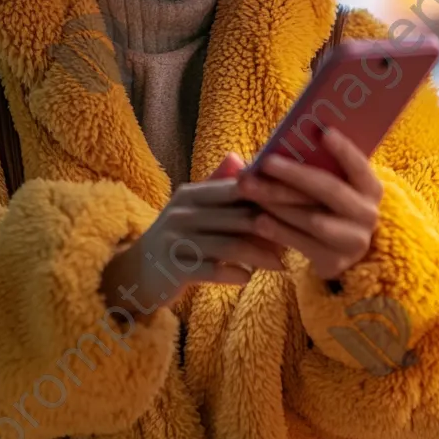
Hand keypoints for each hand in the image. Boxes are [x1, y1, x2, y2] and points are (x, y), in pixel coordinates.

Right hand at [100, 155, 287, 318]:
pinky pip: (212, 270)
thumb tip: (245, 161)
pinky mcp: (174, 268)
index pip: (239, 188)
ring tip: (283, 263)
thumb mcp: (192, 207)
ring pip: (230, 244)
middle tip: (302, 235)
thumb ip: (217, 185)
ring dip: (261, 254)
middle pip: (239, 215)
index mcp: (192, 193)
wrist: (135, 272)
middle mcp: (183, 212)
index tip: (304, 200)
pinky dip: (235, 273)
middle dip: (274, 225)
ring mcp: (177, 240)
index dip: (273, 192)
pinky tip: (250, 277)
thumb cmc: (175, 238)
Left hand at [234, 127, 381, 280]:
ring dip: (278, 203)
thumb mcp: (330, 184)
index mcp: (370, 187)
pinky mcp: (335, 262)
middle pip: (329, 190)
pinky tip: (258, 220)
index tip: (323, 131)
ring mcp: (353, 241)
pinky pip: (303, 244)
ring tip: (250, 189)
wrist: (340, 252)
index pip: (359, 165)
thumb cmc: (327, 205)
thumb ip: (310, 165)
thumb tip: (274, 143)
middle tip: (265, 162)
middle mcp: (367, 213)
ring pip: (313, 219)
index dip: (343, 149)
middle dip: (294, 174)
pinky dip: (279, 231)